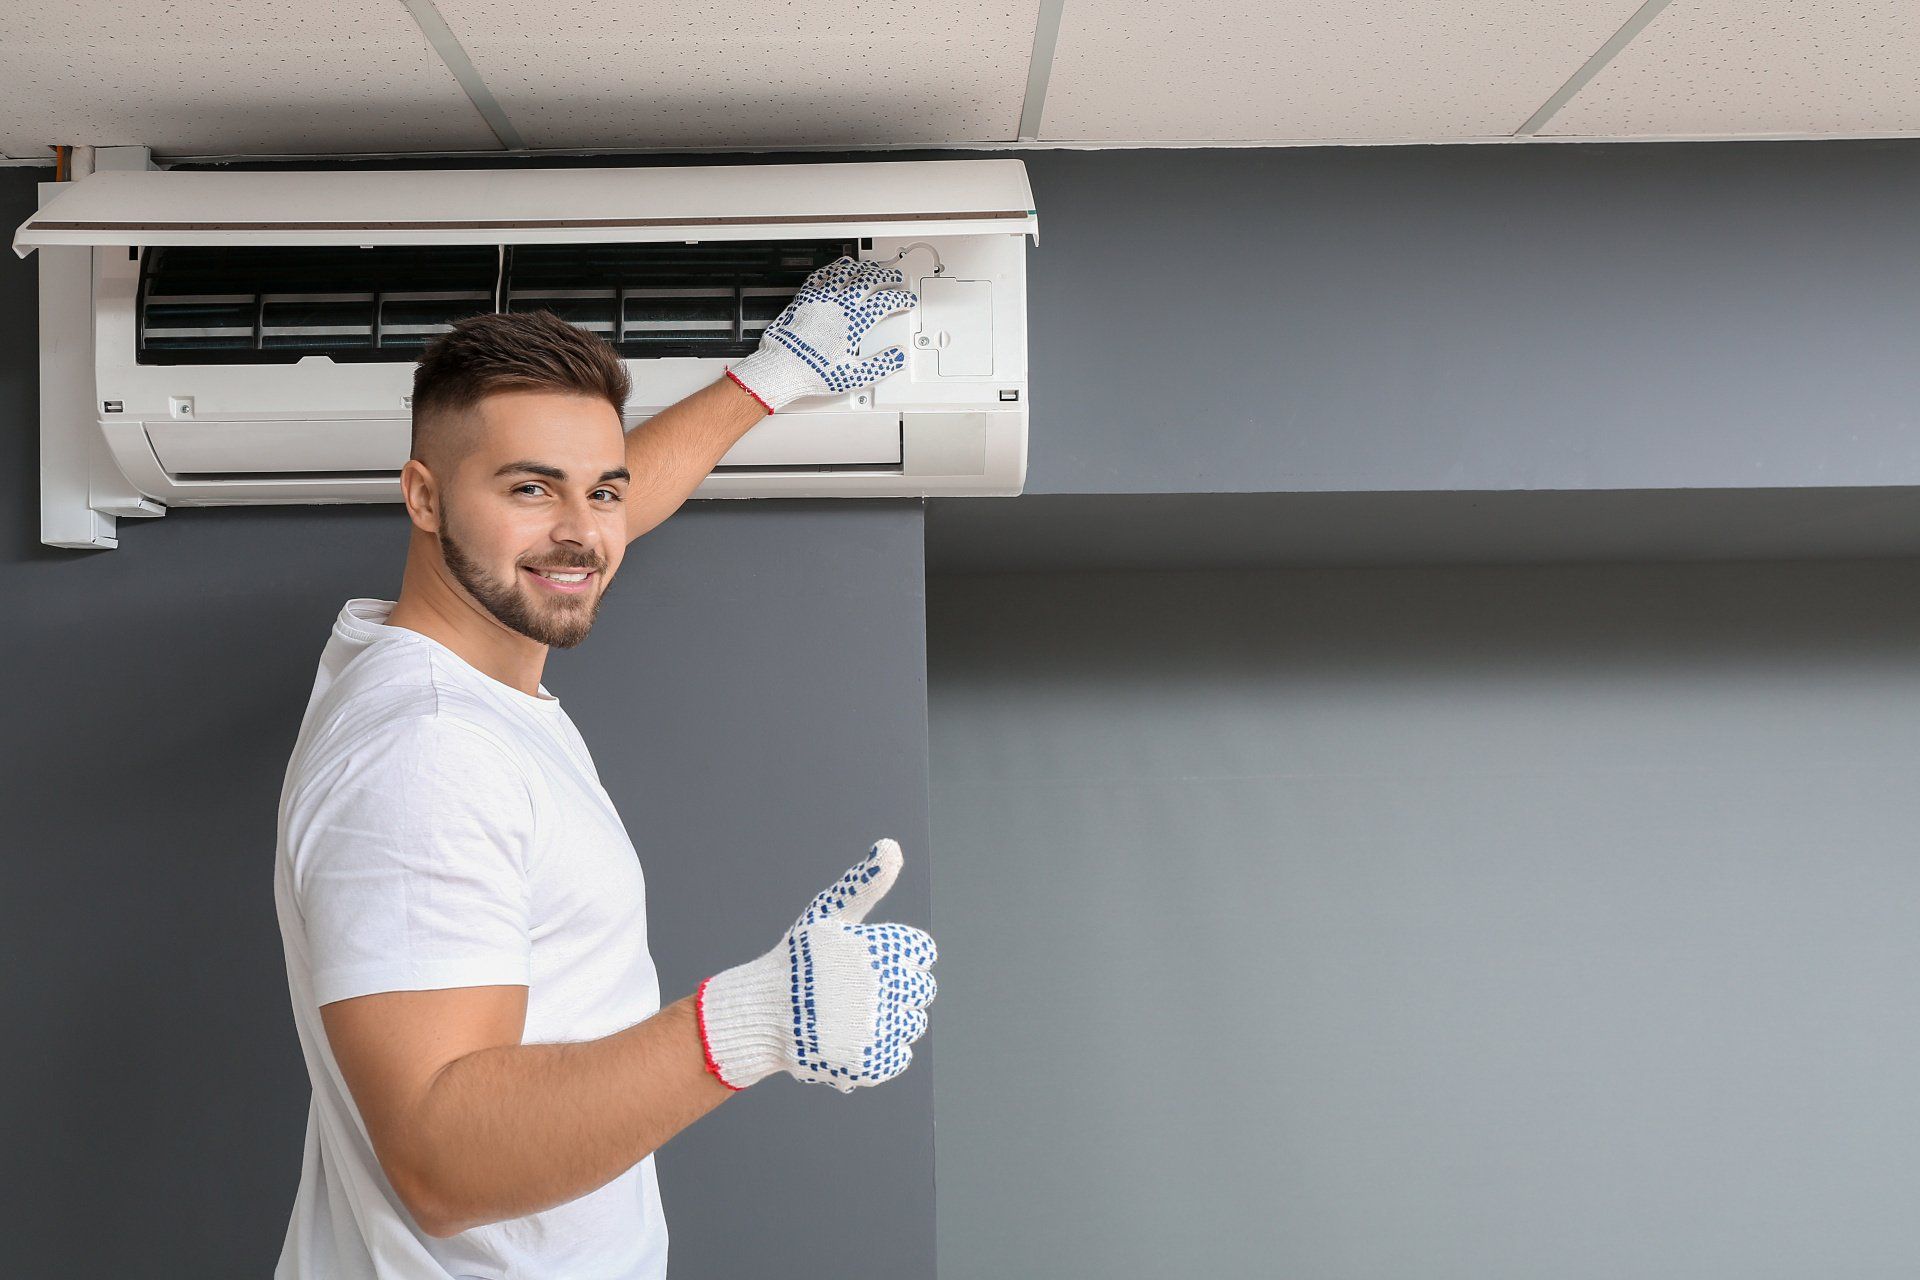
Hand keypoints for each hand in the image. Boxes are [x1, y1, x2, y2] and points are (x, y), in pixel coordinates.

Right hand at [696, 838, 937, 1092]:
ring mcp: (878, 1026)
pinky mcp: (871, 1062)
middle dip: (895, 990)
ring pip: (913, 1024)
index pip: (922, 953)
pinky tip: (854, 1039)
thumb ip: (867, 882)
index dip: (899, 958)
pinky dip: (882, 1052)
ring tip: (851, 1016)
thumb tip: (891, 845)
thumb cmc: (798, 960)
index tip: (870, 964)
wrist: (762, 1014)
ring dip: (890, 1022)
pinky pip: (900, 1057)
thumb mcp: (830, 912)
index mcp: (880, 947)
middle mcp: (883, 986)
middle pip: (921, 990)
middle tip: (856, 993)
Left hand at [724, 257, 918, 412]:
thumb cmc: (813, 371)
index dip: (900, 299)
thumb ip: (881, 365)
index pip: (885, 302)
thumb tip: (898, 357)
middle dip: (886, 277)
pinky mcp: (805, 297)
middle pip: (869, 280)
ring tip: (872, 268)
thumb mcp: (854, 376)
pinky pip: (822, 274)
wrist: (782, 366)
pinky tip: (839, 268)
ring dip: (863, 268)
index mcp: (855, 322)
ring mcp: (821, 298)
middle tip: (894, 278)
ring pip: (847, 272)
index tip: (906, 300)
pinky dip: (835, 268)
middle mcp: (840, 305)